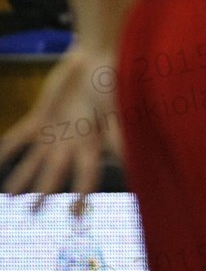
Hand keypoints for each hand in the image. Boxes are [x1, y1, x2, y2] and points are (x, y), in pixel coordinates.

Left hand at [0, 47, 121, 214]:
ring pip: (35, 160)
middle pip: (56, 172)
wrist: (95, 55)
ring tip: (11, 196)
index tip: (77, 215)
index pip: (87, 174)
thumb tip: (128, 159)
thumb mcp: (117, 106)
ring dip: (23, 177)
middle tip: (34, 213)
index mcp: (93, 141)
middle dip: (46, 192)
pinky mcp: (40, 117)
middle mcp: (72, 142)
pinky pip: (19, 136)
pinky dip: (7, 150)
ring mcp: (54, 130)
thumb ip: (118, 133)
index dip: (83, 194)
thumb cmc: (112, 80)